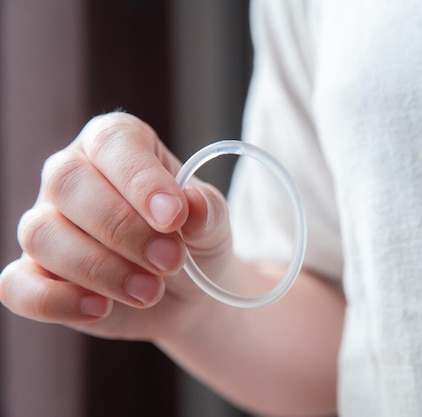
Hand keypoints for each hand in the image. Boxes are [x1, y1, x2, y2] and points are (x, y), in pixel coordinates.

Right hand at [0, 112, 231, 340]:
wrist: (186, 289)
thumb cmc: (195, 239)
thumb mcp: (213, 222)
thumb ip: (206, 210)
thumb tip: (191, 204)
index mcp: (115, 145)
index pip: (113, 143)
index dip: (141, 180)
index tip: (174, 217)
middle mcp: (71, 176)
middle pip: (68, 185)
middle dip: (123, 229)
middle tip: (171, 260)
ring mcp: (47, 224)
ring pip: (42, 235)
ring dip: (100, 269)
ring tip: (151, 291)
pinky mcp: (36, 275)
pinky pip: (18, 285)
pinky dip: (55, 301)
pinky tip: (100, 309)